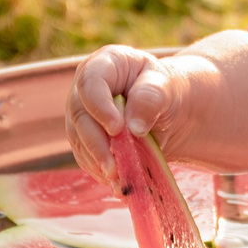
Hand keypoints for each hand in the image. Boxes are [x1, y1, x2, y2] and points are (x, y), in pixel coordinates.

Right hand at [65, 45, 186, 182]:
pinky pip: (86, 156)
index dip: (99, 107)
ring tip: (118, 179)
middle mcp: (86, 88)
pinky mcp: (85, 138)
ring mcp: (83, 114)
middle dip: (95, 143)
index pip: (91, 82)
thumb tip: (133, 126)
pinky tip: (117, 182)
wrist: (169, 110)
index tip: (117, 129)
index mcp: (105, 64)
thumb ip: (151, 97)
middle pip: (79, 115)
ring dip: (96, 162)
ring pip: (78, 139)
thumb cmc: (167, 90)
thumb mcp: (167, 86)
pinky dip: (99, 171)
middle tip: (114, 165)